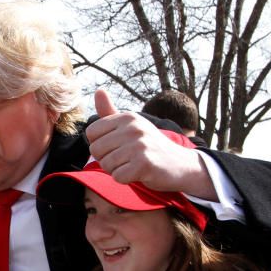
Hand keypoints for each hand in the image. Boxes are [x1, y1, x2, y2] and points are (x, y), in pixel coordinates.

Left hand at [85, 89, 214, 199]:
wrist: (180, 164)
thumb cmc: (150, 146)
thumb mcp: (131, 126)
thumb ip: (111, 112)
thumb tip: (98, 91)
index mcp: (127, 117)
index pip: (91, 133)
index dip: (100, 145)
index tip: (117, 147)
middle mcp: (133, 128)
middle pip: (96, 150)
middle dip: (107, 159)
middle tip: (126, 159)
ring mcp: (139, 145)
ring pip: (106, 165)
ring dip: (117, 170)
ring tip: (133, 165)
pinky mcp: (144, 163)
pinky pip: (118, 177)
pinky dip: (125, 179)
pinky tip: (139, 173)